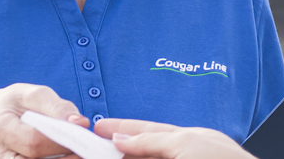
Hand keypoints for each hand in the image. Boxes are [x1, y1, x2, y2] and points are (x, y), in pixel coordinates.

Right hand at [0, 83, 89, 158]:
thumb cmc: (15, 105)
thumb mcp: (33, 95)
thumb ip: (58, 107)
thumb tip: (81, 123)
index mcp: (0, 127)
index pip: (33, 141)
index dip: (61, 142)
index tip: (83, 135)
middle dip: (65, 158)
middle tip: (85, 150)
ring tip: (77, 153)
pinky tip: (65, 156)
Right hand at [95, 118, 254, 158]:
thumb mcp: (186, 145)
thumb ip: (152, 140)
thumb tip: (122, 139)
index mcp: (193, 139)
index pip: (150, 130)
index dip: (123, 128)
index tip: (98, 127)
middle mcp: (187, 156)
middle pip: (144, 151)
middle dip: (118, 149)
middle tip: (90, 148)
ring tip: (99, 156)